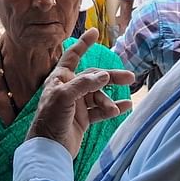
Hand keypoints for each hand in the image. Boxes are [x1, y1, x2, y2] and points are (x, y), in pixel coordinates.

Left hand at [27, 28, 134, 156]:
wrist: (49, 149)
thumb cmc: (50, 119)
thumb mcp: (64, 97)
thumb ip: (84, 84)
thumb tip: (104, 75)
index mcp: (60, 79)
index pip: (72, 57)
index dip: (83, 44)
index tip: (94, 32)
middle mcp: (69, 88)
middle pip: (94, 77)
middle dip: (111, 77)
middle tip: (130, 77)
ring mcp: (77, 104)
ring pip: (99, 95)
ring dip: (109, 100)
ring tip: (113, 109)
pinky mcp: (83, 119)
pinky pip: (101, 110)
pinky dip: (113, 108)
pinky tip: (126, 106)